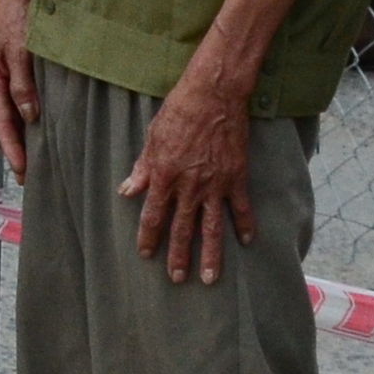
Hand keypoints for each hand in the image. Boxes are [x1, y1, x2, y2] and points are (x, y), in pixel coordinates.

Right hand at [0, 0, 39, 182]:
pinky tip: (45, 123)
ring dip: (25, 134)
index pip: (1, 123)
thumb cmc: (17, 15)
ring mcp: (7, 72)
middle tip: (30, 175)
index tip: (23, 172)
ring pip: (15, 111)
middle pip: (5, 121)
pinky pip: (24, 97)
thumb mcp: (18, 50)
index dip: (12, 149)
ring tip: (39, 157)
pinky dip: (31, 114)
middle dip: (16, 148)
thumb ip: (22, 83)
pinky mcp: (19, 65)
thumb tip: (29, 117)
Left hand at [122, 69, 258, 284]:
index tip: (146, 254)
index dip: (149, 237)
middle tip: (176, 279)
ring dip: (210, 255)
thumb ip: (142, 168)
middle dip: (177, 256)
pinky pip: (241, 208)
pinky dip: (245, 226)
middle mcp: (189, 186)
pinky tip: (246, 242)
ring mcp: (215, 184)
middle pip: (181, 229)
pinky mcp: (236, 177)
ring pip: (211, 227)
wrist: (214, 94)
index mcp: (164, 176)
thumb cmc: (179, 111)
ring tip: (210, 278)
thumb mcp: (152, 137)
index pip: (153, 215)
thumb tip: (127, 191)